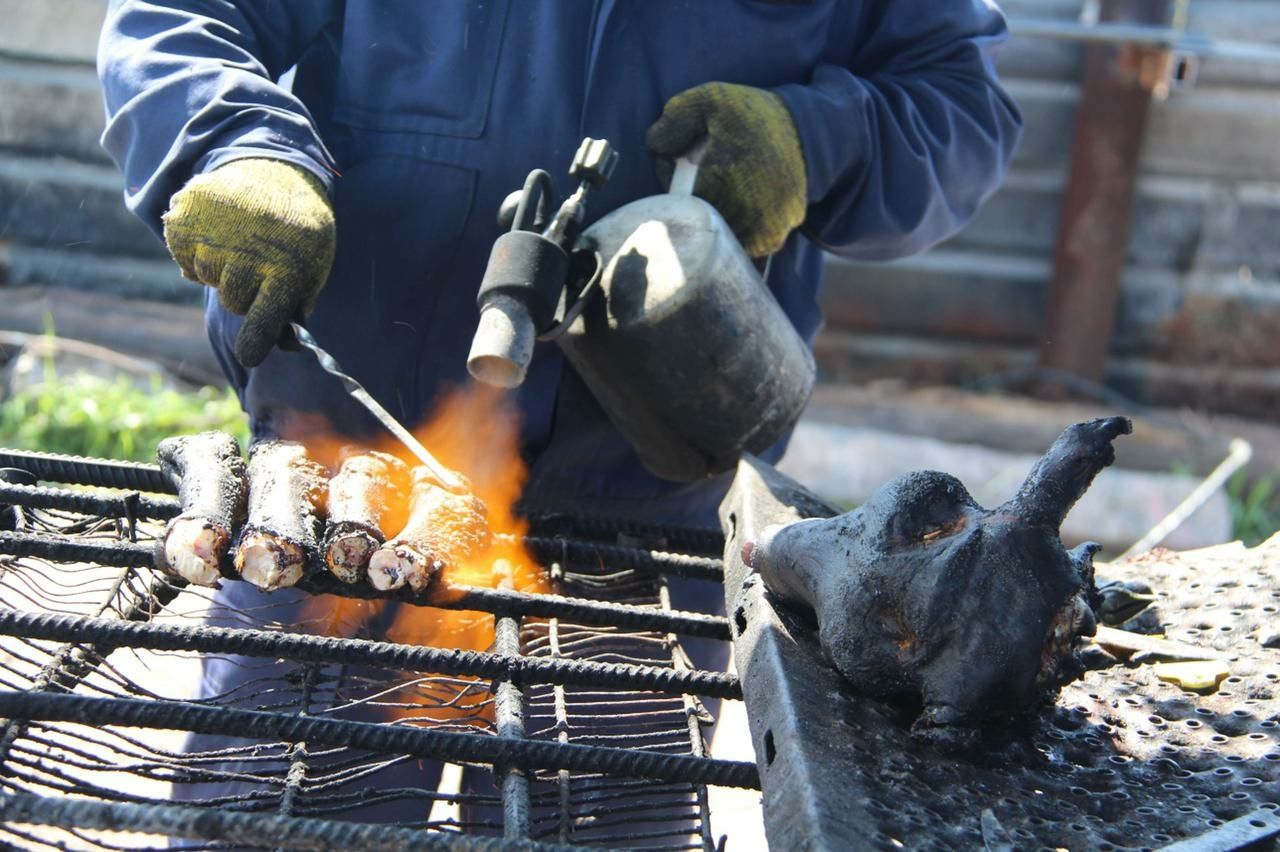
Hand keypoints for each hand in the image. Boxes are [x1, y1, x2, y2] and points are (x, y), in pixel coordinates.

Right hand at [163, 158, 335, 366]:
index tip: (247, 356)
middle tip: (257, 262)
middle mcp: (246, 256)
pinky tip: (218, 230)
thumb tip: (286, 346)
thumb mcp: (313, 264)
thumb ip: (298, 305)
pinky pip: (183, 258)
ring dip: (220, 268)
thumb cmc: (298, 230)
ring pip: (207, 279)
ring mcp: (212, 237)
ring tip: (240, 238)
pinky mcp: (184, 220)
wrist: (274, 168)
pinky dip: (197, 251)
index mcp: (285, 271)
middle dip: (243, 292)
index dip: (255, 342)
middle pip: (234, 302)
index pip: (264, 321)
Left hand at [646, 82, 806, 257]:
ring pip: (716, 237)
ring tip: (724, 190)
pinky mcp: (773, 238)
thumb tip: (654, 144)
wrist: (809, 132)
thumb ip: (677, 118)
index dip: (672, 183)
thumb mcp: (711, 100)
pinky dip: (734, 231)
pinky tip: (739, 206)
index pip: (675, 199)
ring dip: (712, 220)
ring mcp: (758, 229)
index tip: (682, 167)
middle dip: (690, 202)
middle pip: (694, 221)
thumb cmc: (754, 116)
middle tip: (704, 176)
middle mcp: (740, 212)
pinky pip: (740, 246)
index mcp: (719, 180)